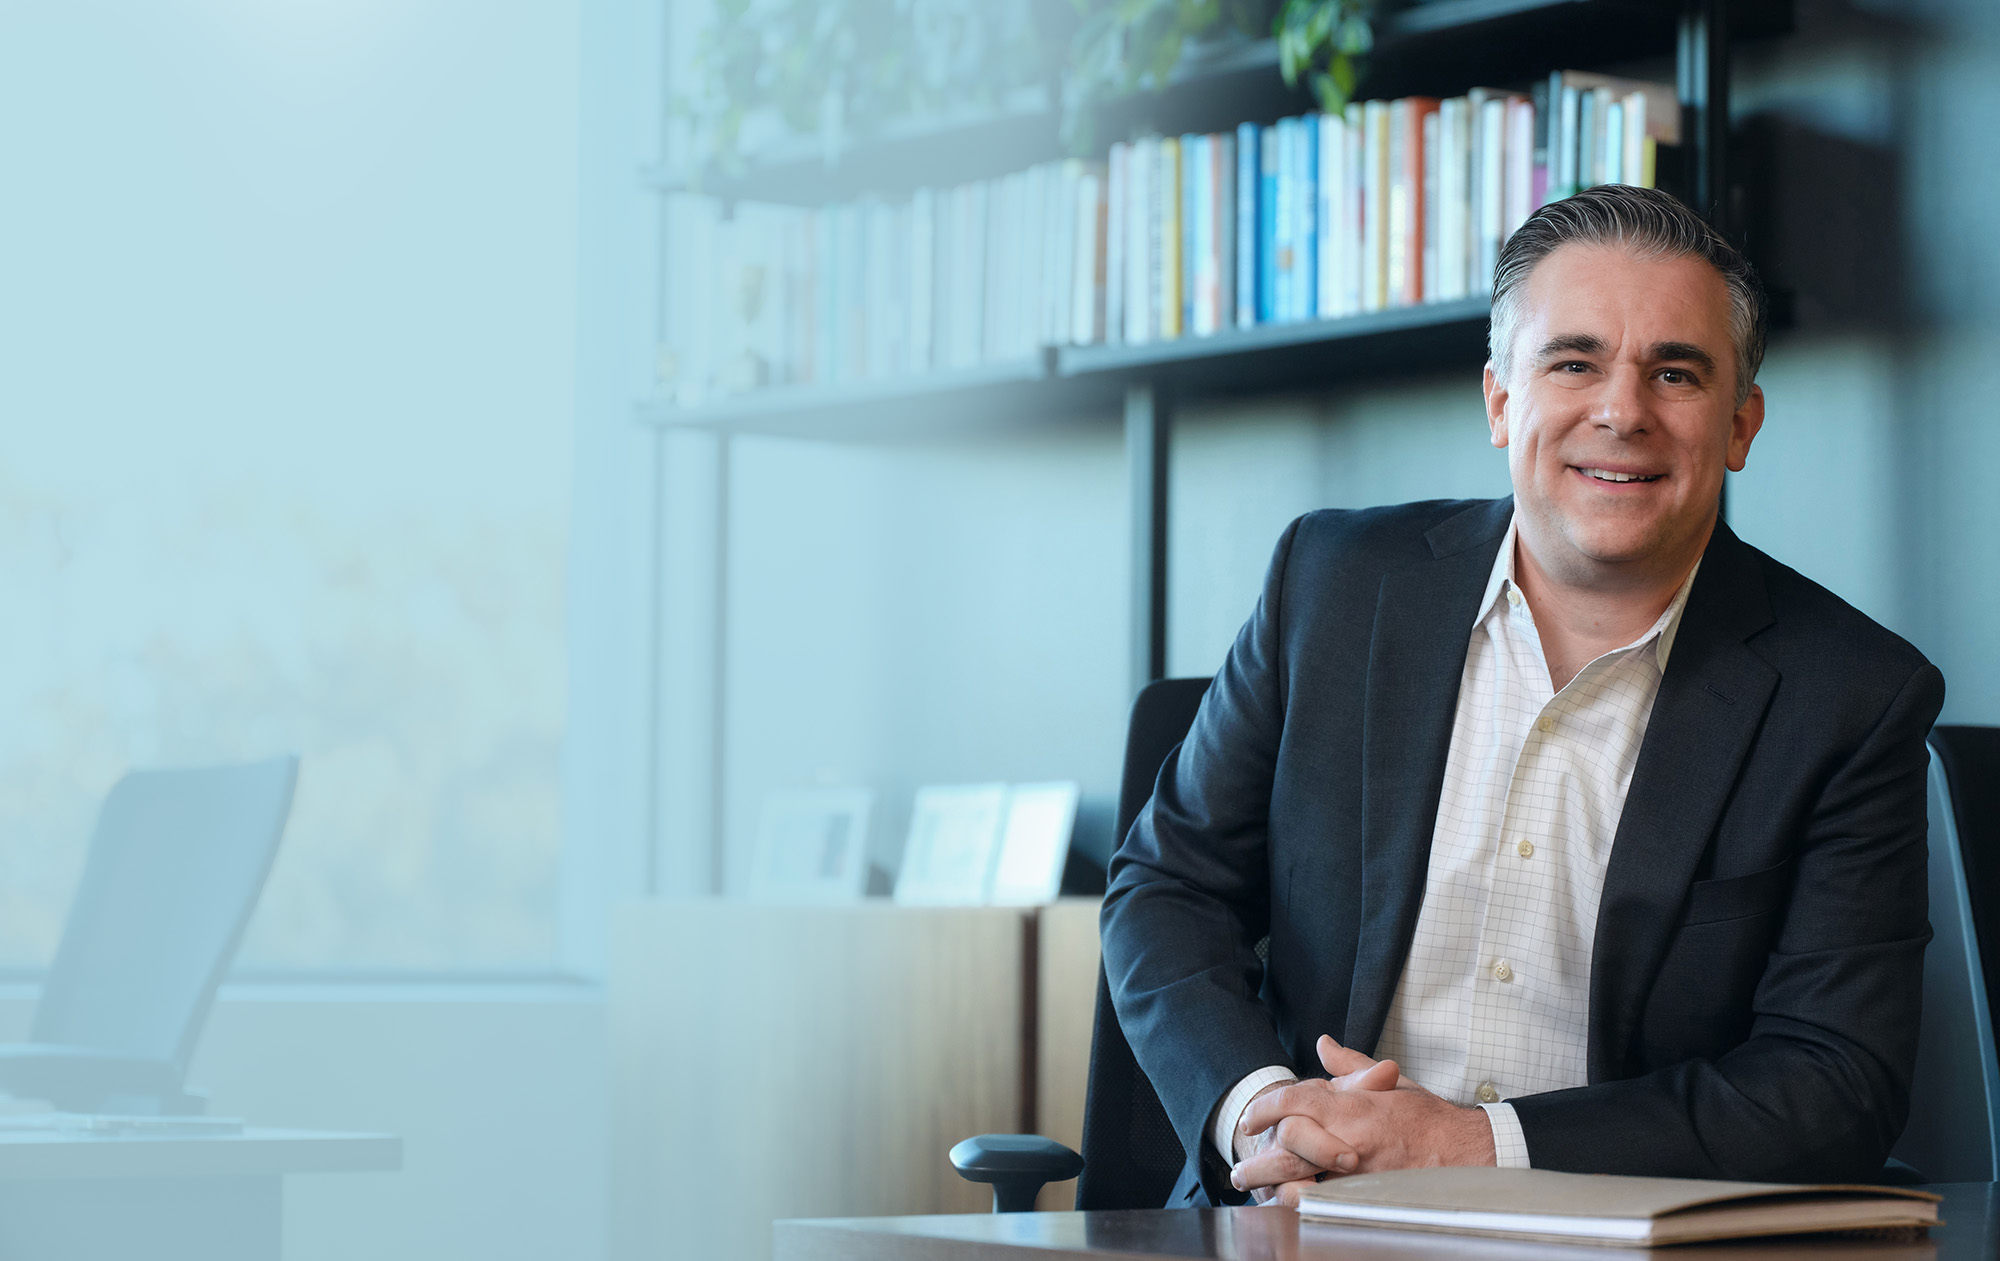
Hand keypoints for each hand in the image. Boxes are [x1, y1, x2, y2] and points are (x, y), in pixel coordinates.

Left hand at [1232, 1036, 1496, 1206]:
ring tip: (1258, 1192)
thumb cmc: (1430, 1119)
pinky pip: (1326, 1203)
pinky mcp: (1368, 1196)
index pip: (1296, 1100)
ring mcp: (1358, 1170)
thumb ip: (1352, 1065)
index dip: (1266, 1107)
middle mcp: (1350, 1137)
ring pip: (1302, 1178)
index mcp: (1353, 1106)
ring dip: (1274, 1186)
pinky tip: (1290, 1208)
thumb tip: (1324, 1044)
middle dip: (1261, 1159)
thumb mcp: (1391, 1083)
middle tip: (1243, 1168)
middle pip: (1290, 1143)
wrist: (1467, 1152)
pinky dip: (1305, 1206)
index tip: (1249, 1120)